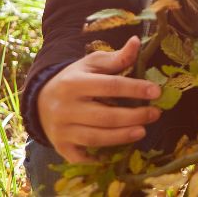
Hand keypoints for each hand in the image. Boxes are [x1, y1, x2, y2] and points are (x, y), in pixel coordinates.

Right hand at [37, 35, 162, 162]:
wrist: (41, 99)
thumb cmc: (74, 79)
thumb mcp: (91, 64)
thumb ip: (115, 58)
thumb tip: (136, 41)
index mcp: (74, 83)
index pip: (110, 86)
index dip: (135, 89)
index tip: (156, 92)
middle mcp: (65, 107)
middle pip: (105, 116)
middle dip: (134, 116)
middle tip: (156, 114)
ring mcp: (61, 129)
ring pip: (95, 137)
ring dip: (122, 136)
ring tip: (143, 131)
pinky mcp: (60, 146)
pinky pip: (80, 156)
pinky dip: (97, 157)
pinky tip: (115, 153)